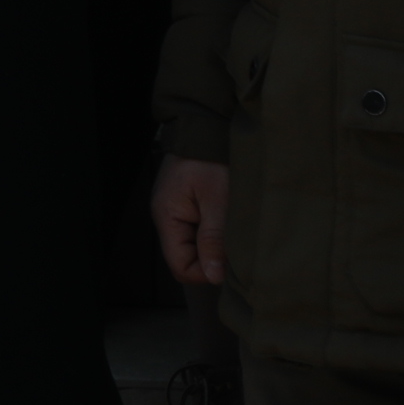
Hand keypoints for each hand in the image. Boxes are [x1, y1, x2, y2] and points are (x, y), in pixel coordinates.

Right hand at [151, 155, 227, 288]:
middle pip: (186, 259)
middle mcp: (166, 218)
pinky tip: (229, 223)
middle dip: (212, 260)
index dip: (206, 273)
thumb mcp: (218, 201)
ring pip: (195, 247)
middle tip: (237, 248)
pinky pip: (198, 233)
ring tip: (234, 232)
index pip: (180, 266)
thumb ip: (214, 239)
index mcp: (167, 217)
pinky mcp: (187, 206)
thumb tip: (213, 276)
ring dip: (215, 246)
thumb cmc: (210, 160)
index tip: (231, 266)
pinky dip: (215, 234)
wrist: (205, 128)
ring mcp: (176, 212)